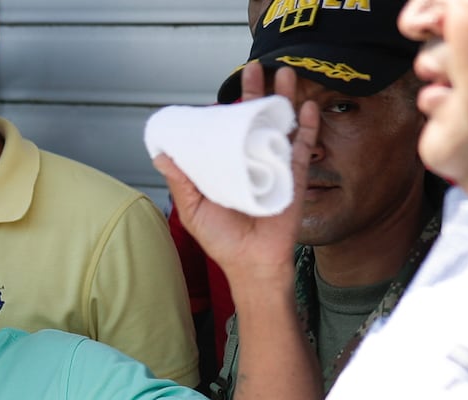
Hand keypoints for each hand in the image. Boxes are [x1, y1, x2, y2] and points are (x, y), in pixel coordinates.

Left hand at [156, 63, 319, 285]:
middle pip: (257, 119)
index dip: (229, 108)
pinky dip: (307, 127)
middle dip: (257, 92)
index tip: (225, 89)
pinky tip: (307, 108)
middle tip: (256, 67)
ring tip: (284, 74)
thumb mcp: (193, 208)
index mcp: (228, 165)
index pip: (229, 129)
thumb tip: (160, 154)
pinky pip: (304, 148)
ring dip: (285, 99)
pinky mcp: (295, 178)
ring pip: (282, 126)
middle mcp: (252, 161)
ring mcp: (276, 167)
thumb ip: (180, 181)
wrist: (251, 264)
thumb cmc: (222, 240)